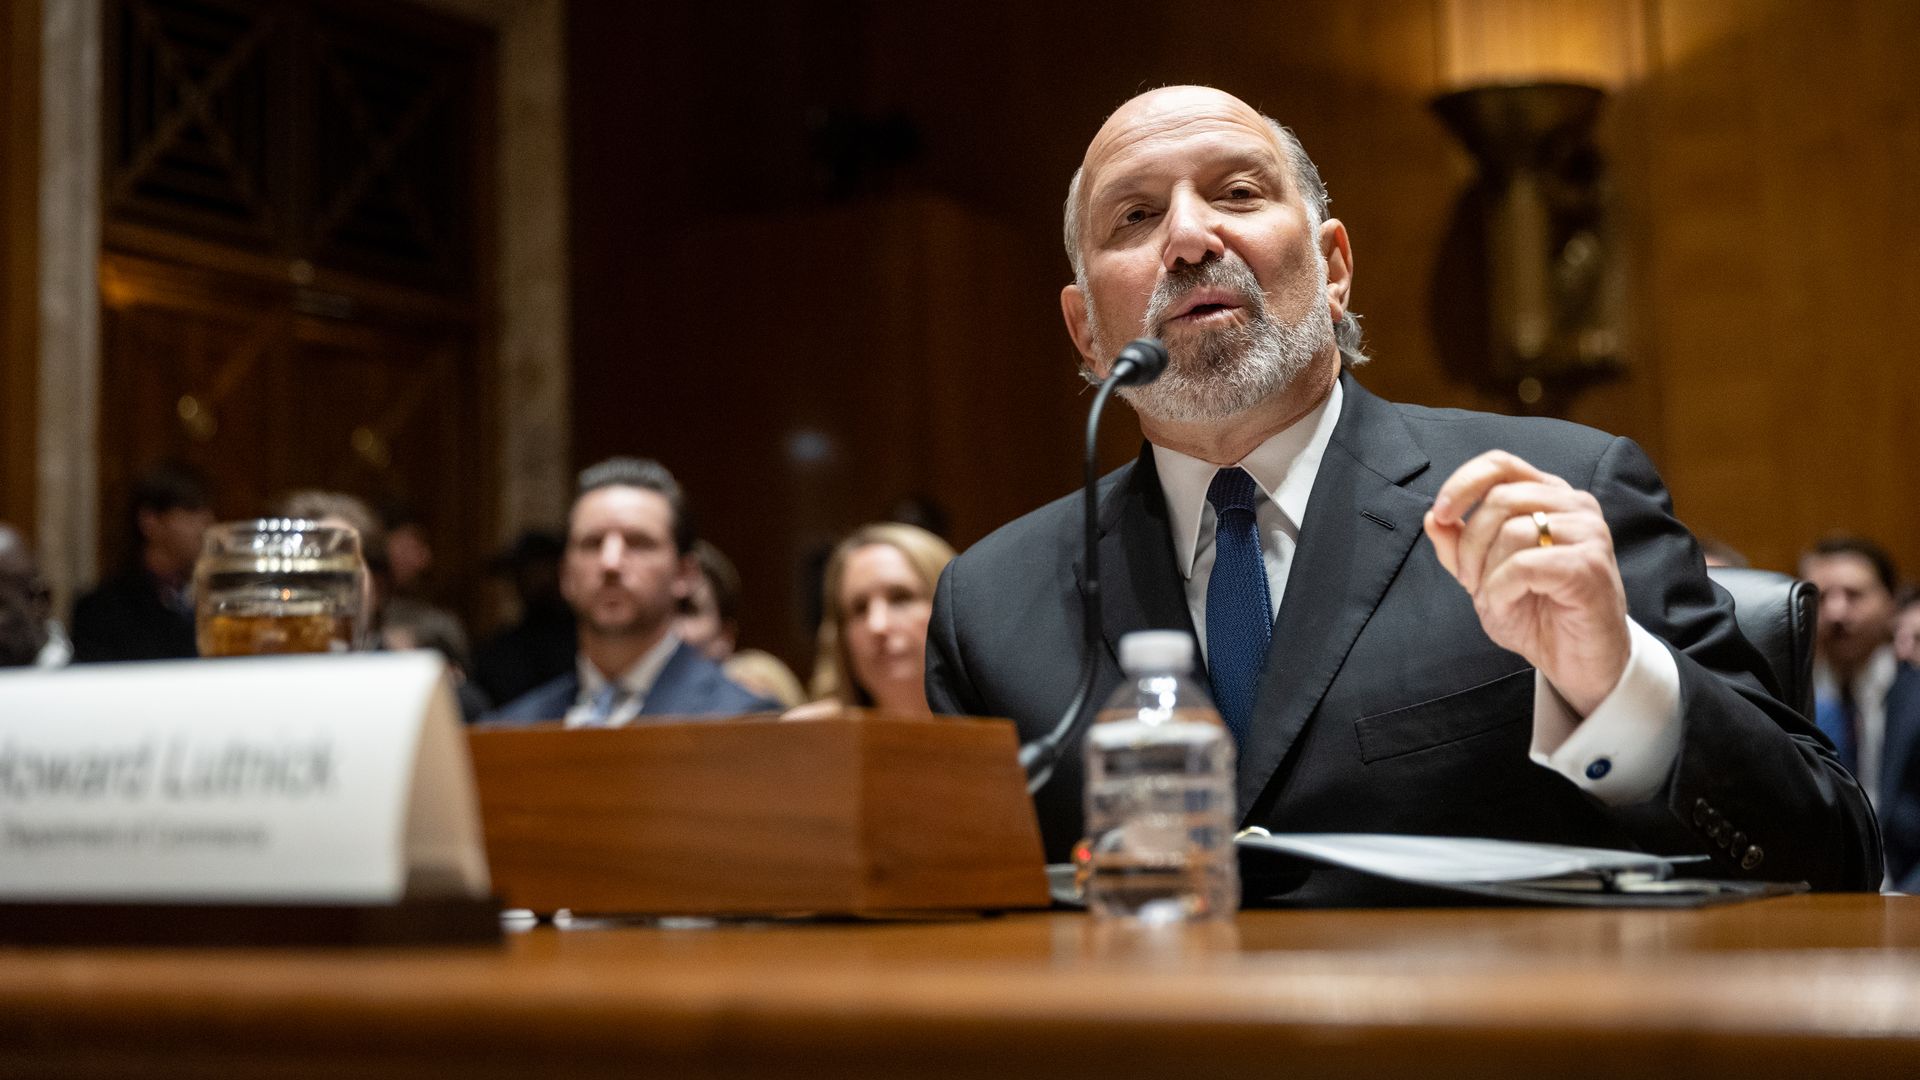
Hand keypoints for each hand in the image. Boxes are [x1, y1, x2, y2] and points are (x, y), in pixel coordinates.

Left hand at [1423, 450, 1630, 716]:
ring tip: (1494, 598)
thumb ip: (1458, 546)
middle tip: (1470, 581)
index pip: (1501, 464)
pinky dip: (1502, 588)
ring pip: (1512, 530)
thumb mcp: (1483, 577)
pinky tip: (1507, 605)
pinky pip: (1525, 564)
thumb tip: (1432, 517)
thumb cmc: (1537, 614)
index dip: (1463, 483)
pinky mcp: (1590, 566)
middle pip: (1499, 499)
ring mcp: (1588, 532)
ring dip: (1487, 572)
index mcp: (1549, 496)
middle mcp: (1574, 505)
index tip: (1441, 515)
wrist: (1579, 662)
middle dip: (1469, 544)